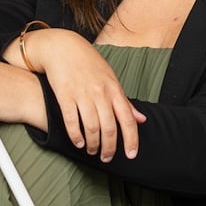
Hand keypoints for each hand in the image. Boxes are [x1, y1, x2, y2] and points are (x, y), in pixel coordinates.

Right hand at [9, 28, 144, 161]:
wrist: (63, 47)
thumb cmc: (89, 64)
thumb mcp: (111, 79)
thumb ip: (125, 101)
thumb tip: (141, 119)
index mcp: (114, 89)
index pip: (128, 119)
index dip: (131, 139)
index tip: (131, 155)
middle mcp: (100, 93)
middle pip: (109, 127)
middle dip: (109, 147)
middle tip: (107, 158)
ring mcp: (82, 94)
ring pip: (91, 127)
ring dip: (93, 144)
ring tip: (92, 151)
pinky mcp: (65, 95)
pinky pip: (71, 121)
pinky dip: (75, 136)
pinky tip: (78, 142)